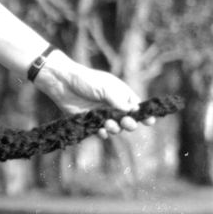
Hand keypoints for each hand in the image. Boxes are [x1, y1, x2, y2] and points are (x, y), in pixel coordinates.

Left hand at [32, 51, 154, 138]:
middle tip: (126, 122)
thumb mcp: (105, 87)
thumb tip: (131, 111)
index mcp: (121, 94)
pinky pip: (100, 131)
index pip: (137, 107)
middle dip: (130, 123)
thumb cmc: (86, 80)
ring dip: (115, 128)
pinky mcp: (89, 121)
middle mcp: (113, 106)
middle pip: (128, 120)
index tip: (149, 121)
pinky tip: (101, 131)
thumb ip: (118, 101)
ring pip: (115, 127)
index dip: (144, 115)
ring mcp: (102, 114)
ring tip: (108, 124)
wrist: (63, 83)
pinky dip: (102, 133)